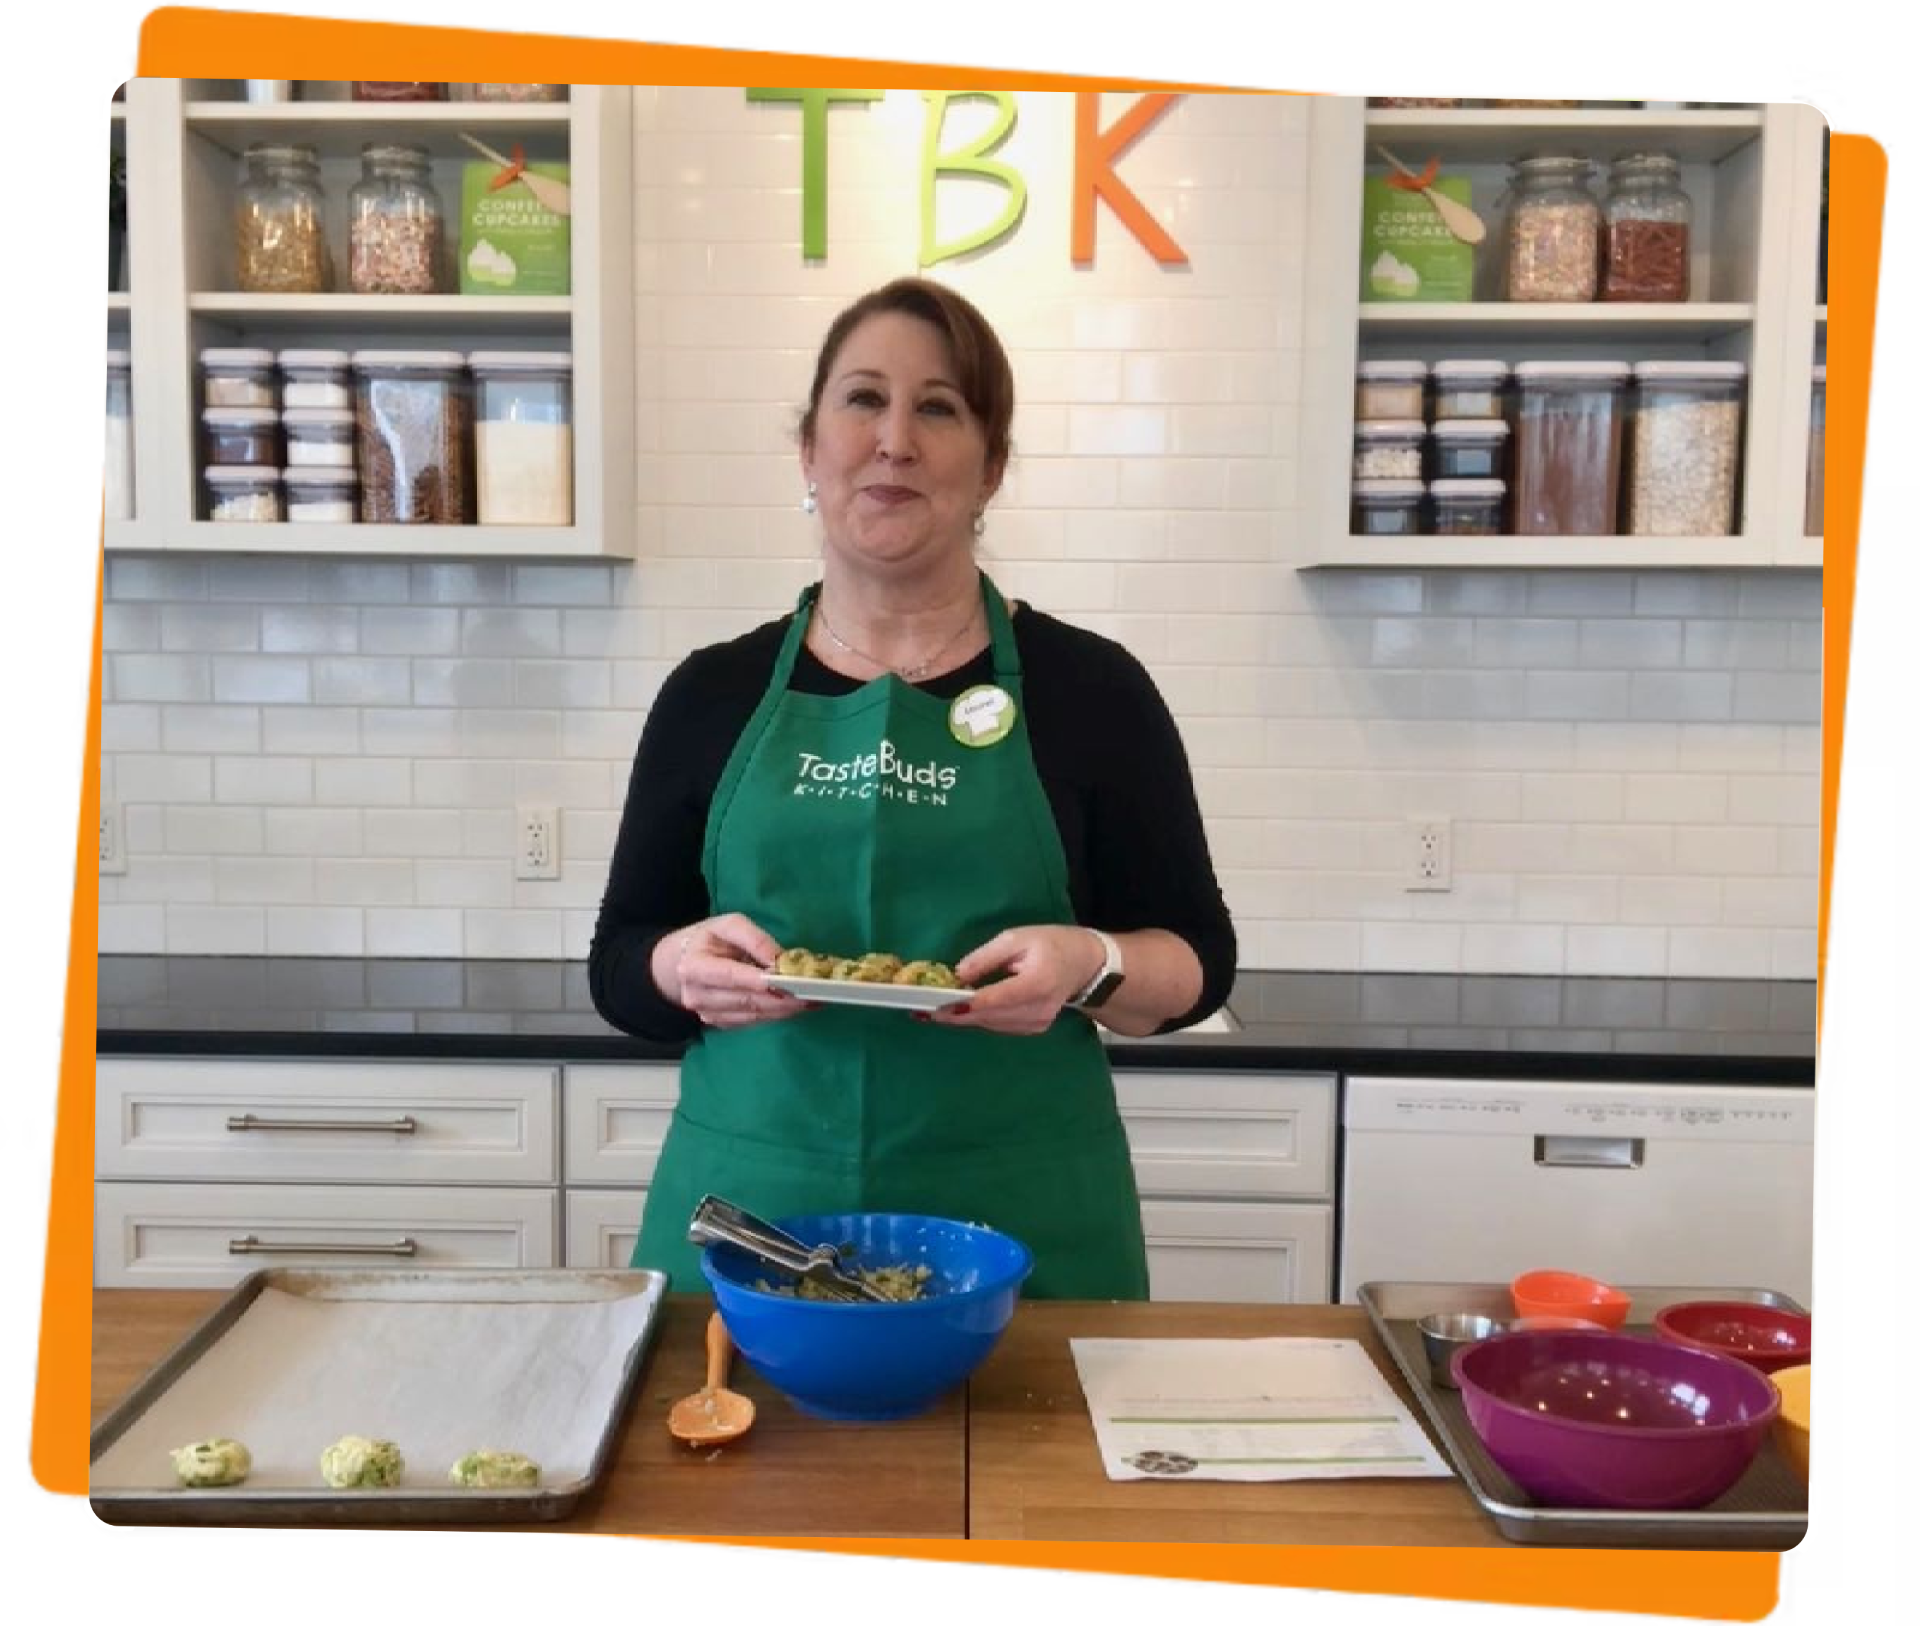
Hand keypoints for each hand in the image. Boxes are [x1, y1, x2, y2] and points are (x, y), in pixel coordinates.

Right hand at [661, 914, 811, 1030]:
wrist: (679, 964)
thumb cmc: (708, 940)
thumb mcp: (727, 925)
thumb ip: (754, 939)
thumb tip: (779, 960)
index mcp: (695, 967)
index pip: (732, 976)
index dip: (761, 982)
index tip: (791, 983)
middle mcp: (698, 996)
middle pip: (747, 1000)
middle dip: (784, 999)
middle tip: (817, 993)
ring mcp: (708, 1014)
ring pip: (754, 1015)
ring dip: (787, 1010)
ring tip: (816, 1000)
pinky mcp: (721, 1024)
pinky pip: (754, 1022)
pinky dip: (778, 1014)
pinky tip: (799, 1006)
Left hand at [924, 926, 1103, 1036]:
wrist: (1086, 965)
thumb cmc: (1051, 944)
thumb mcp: (1016, 938)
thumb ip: (986, 957)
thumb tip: (958, 975)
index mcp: (1037, 983)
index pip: (995, 1000)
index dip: (964, 1006)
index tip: (937, 1008)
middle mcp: (1038, 1009)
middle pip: (989, 1018)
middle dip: (954, 1015)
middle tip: (921, 1012)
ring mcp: (1037, 1023)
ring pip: (991, 1025)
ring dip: (962, 1019)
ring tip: (931, 1012)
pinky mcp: (1034, 1028)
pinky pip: (999, 1025)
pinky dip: (979, 1019)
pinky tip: (958, 1012)